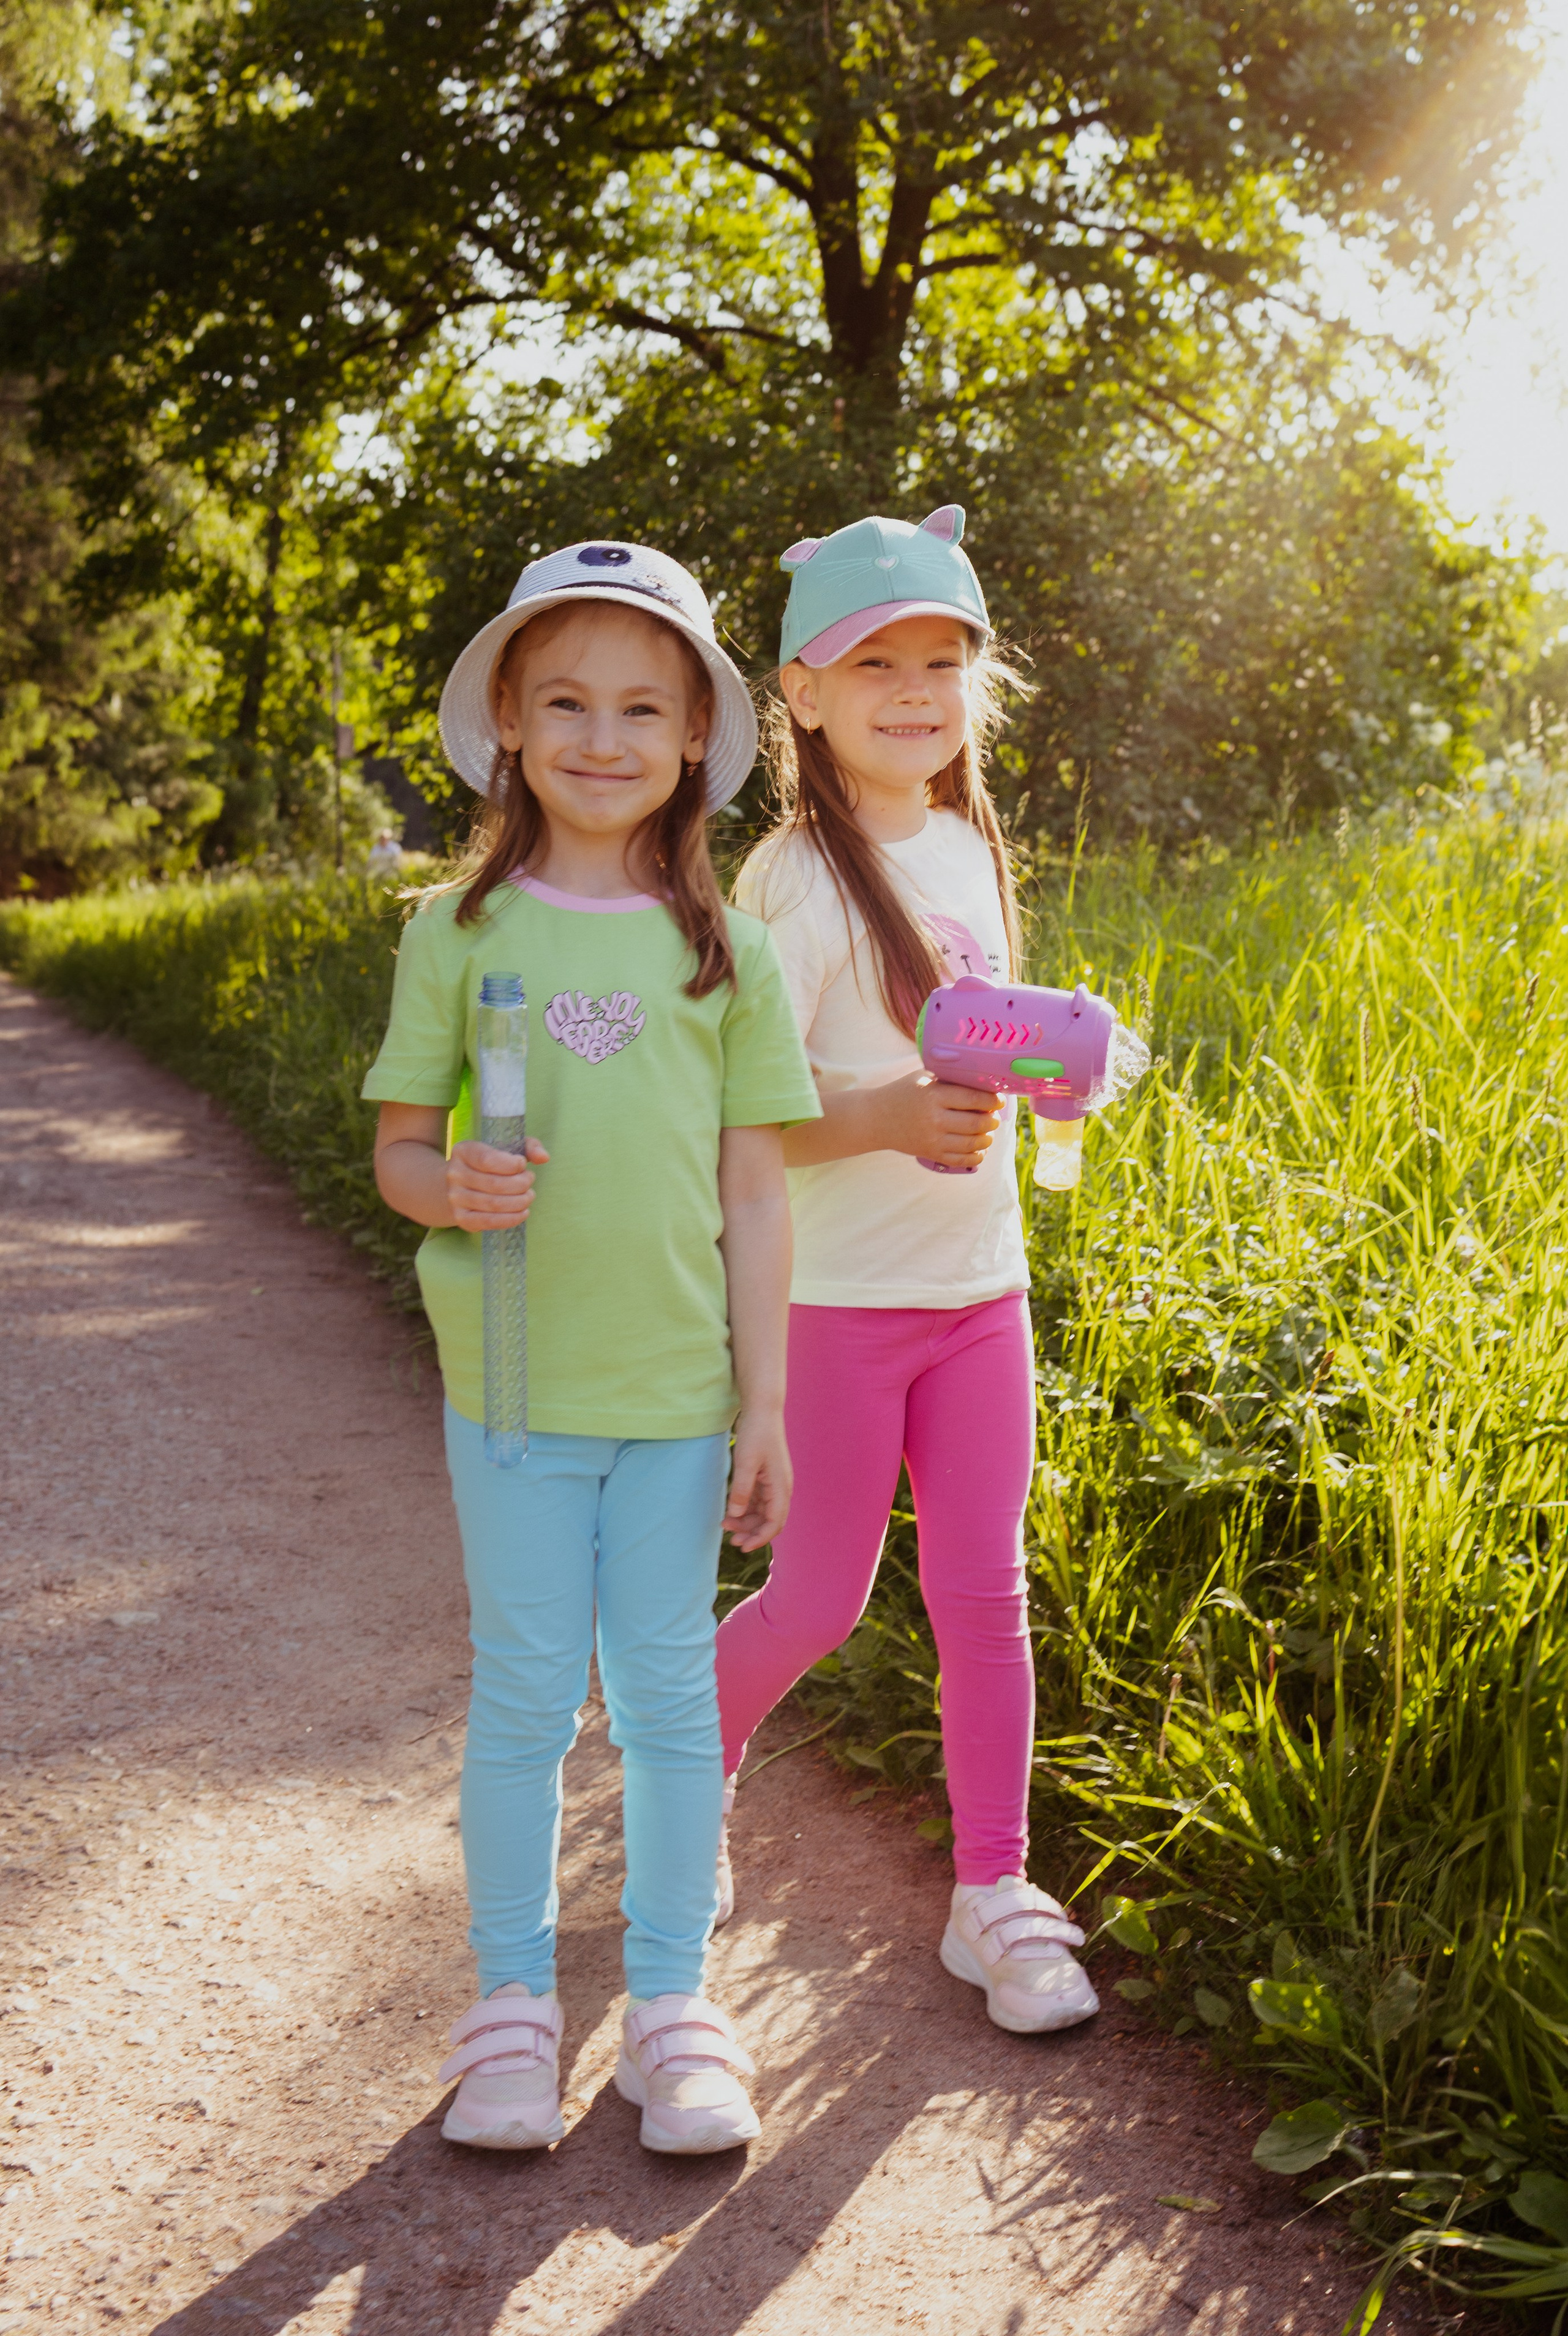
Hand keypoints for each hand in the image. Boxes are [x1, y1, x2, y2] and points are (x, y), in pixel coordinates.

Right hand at [445, 1136, 549, 1232]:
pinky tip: (523, 1212)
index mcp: (463, 1151)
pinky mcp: (460, 1217)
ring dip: (520, 1202)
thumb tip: (544, 1157)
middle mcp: (454, 1174)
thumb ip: (528, 1147)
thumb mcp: (506, 1147)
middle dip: (521, 1184)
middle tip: (530, 1181)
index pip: (487, 1160)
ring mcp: (455, 1197)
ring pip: (494, 1204)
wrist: (458, 1185)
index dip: (511, 1164)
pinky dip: (511, 1219)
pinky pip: (489, 1222)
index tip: (523, 1165)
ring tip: (529, 1196)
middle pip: (495, 1184)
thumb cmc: (489, 1164)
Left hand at [724, 1406, 791, 1550]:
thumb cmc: (756, 1433)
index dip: (760, 1538)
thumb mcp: (746, 1462)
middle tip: (730, 1539)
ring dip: (746, 1521)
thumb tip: (735, 1514)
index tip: (742, 1546)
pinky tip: (730, 1511)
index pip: (775, 1522)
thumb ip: (741, 1490)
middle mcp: (780, 1487)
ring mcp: (773, 1483)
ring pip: (762, 1512)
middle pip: (769, 1520)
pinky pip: (757, 1500)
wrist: (762, 1410)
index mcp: (781, 1486)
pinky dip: (745, 1508)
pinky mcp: (764, 1477)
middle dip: (751, 1532)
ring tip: (725, 1524)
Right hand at [879, 1071, 1002, 1168]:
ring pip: (972, 1144)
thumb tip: (985, 1084)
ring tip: (987, 1132)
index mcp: (934, 1094)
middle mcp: (934, 1118)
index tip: (999, 1100)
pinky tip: (979, 1149)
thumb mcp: (924, 1078)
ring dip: (986, 1139)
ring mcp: (933, 1139)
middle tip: (993, 1117)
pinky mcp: (931, 1154)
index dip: (992, 1101)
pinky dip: (976, 1156)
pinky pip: (961, 1160)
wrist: (876, 1118)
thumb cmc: (904, 1093)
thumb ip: (951, 1080)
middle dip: (991, 1121)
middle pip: (976, 1123)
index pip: (973, 1099)